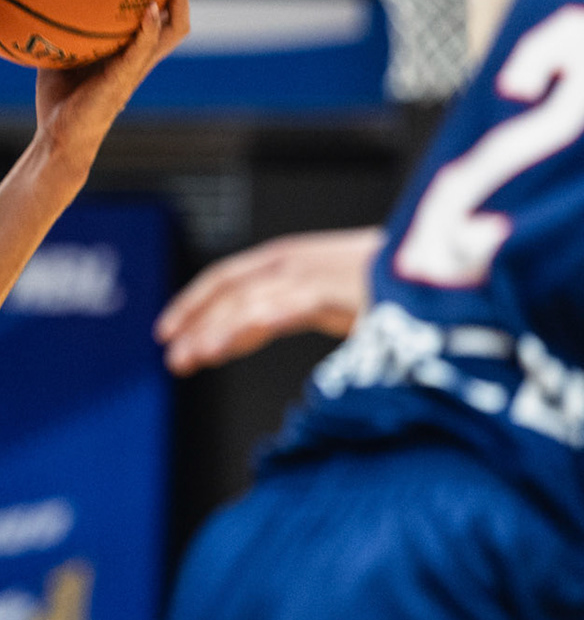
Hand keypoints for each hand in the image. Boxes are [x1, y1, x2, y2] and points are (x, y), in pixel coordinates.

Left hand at [33, 0, 192, 162]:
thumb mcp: (59, 54)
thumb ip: (57, 29)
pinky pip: (143, 52)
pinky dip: (149, 31)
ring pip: (171, 32)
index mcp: (128, 52)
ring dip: (177, 3)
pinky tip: (150, 11)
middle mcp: (138, 58)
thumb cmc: (59, 99)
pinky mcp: (122, 81)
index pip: (157, 16)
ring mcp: (134, 70)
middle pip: (176, 20)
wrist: (57, 138)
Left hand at [155, 226, 381, 374]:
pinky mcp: (340, 289)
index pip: (227, 279)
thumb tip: (260, 327)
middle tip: (174, 359)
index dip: (193, 303)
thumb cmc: (398, 287)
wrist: (451, 271)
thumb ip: (294, 307)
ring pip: (251, 303)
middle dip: (197, 326)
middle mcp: (296, 261)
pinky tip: (233, 341)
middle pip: (230, 294)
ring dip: (218, 332)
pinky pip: (289, 307)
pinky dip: (258, 322)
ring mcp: (316, 274)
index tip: (168, 331)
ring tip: (195, 358)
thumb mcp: (334, 297)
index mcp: (291, 260)